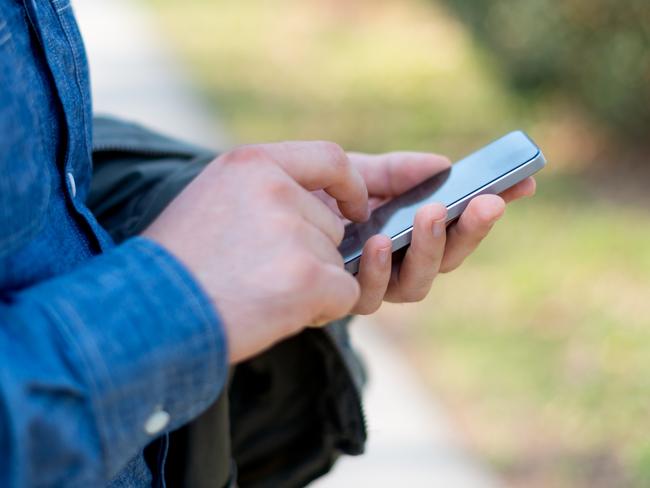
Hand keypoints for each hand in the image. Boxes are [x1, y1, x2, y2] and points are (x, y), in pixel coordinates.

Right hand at [143, 141, 368, 362]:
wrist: (147, 315)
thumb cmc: (176, 265)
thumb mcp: (210, 199)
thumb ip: (262, 192)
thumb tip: (317, 208)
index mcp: (251, 164)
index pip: (329, 158)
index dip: (349, 186)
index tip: (354, 209)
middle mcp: (276, 190)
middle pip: (330, 225)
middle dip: (310, 256)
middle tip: (263, 276)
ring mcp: (294, 233)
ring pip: (336, 262)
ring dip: (311, 285)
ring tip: (259, 295)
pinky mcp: (308, 278)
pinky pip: (345, 293)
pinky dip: (323, 309)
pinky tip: (278, 313)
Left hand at [314, 151, 535, 312]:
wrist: (260, 216)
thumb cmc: (313, 197)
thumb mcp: (357, 174)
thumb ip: (397, 172)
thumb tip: (443, 166)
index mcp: (408, 234)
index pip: (459, 226)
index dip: (491, 207)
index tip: (524, 183)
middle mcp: (397, 265)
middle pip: (448, 259)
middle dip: (470, 231)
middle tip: (486, 202)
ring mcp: (372, 286)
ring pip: (417, 285)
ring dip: (429, 249)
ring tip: (433, 214)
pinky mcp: (343, 300)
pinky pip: (369, 294)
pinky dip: (377, 268)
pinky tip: (378, 241)